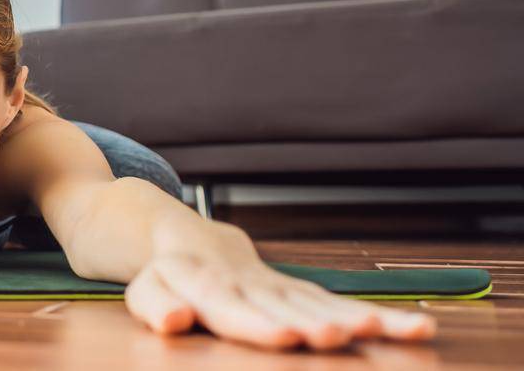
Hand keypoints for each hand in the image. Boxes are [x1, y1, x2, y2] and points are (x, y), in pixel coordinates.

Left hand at [125, 252, 437, 349]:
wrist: (172, 228)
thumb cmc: (156, 268)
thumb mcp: (146, 284)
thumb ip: (155, 303)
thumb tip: (173, 321)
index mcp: (201, 279)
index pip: (228, 303)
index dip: (255, 320)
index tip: (286, 335)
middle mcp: (243, 279)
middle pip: (281, 304)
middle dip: (310, 321)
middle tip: (337, 335)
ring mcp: (273, 282)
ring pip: (316, 302)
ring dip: (351, 317)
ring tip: (387, 331)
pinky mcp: (295, 289)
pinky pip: (335, 303)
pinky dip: (375, 316)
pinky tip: (417, 329)